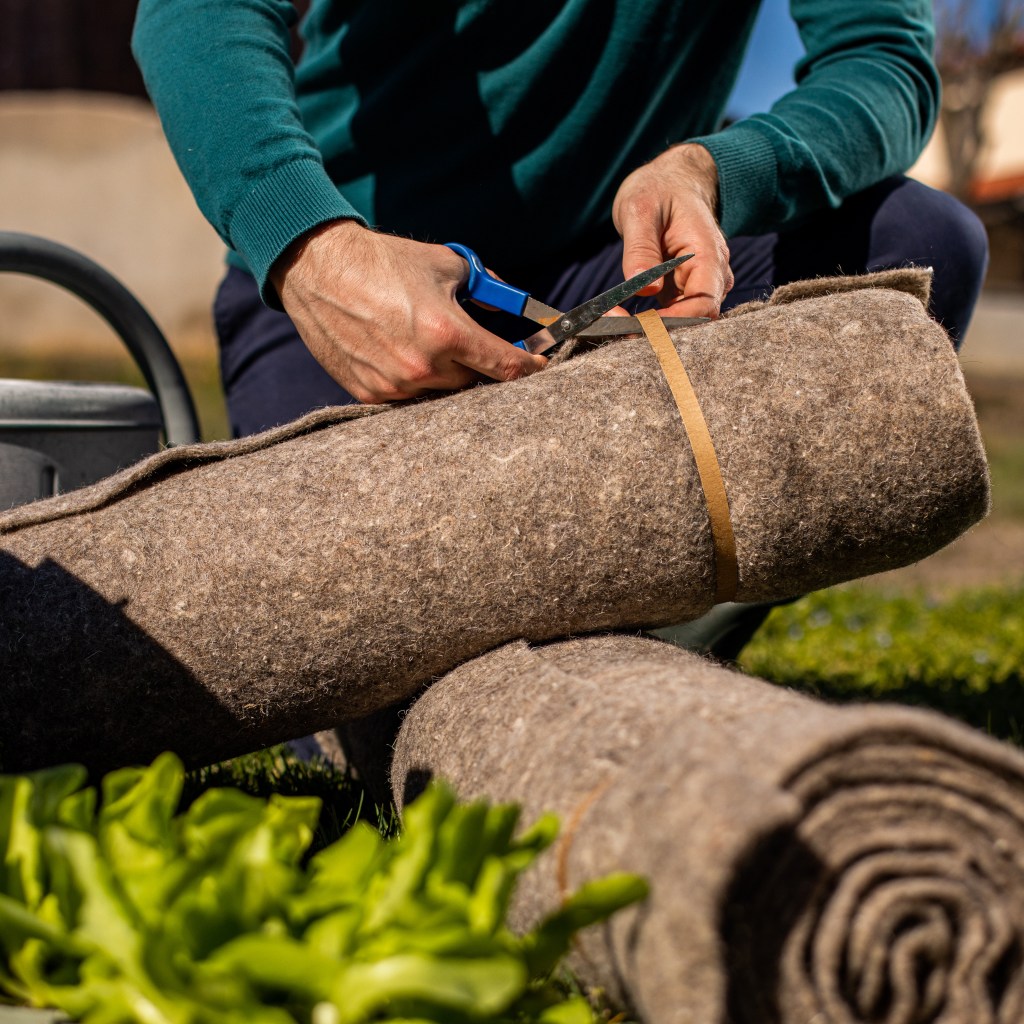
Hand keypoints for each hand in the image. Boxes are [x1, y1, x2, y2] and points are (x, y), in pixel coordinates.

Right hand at [269, 221, 546, 402]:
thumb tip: (512, 304)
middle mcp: (423, 366)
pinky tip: (403, 353)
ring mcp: (395, 385)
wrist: (317, 268)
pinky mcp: (369, 393)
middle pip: (473, 382)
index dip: (528, 368)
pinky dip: (415, 380)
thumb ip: (486, 287)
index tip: (538, 366)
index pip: (505, 367)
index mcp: (447, 333)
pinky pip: (408, 397)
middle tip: (471, 344)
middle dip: (477, 364)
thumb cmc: (383, 261)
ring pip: (441, 393)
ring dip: (445, 373)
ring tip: (428, 342)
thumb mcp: (446, 264)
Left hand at [612, 143, 733, 318]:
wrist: (670, 181)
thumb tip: (646, 290)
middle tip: (615, 327)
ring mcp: (698, 285)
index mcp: (707, 254)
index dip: (673, 323)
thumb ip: (642, 248)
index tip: (637, 325)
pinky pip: (671, 317)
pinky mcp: (682, 292)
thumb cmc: (658, 188)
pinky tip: (621, 320)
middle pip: (695, 320)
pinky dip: (648, 324)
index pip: (703, 304)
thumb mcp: (641, 209)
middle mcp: (711, 275)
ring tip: (613, 324)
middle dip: (658, 332)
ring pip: (683, 323)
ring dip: (651, 331)